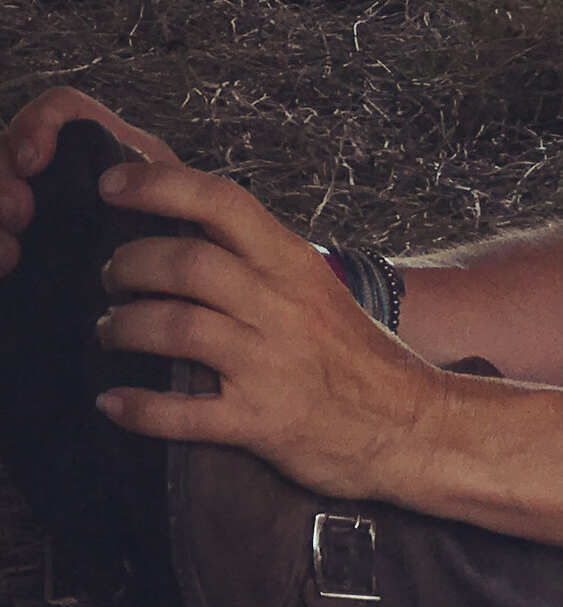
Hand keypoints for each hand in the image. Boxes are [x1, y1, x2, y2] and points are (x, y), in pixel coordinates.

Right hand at [3, 87, 177, 281]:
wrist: (172, 287)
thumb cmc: (176, 240)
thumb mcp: (177, 206)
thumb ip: (157, 182)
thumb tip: (123, 179)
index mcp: (101, 149)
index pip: (60, 110)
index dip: (38, 123)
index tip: (33, 163)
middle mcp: (60, 168)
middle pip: (10, 145)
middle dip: (3, 175)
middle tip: (18, 214)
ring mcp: (33, 202)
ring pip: (0, 181)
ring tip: (10, 252)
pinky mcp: (22, 239)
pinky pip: (0, 230)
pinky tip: (7, 264)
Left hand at [90, 159, 450, 500]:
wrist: (408, 422)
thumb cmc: (353, 355)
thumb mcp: (314, 290)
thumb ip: (256, 261)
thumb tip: (186, 226)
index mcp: (294, 266)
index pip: (224, 204)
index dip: (160, 186)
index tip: (112, 184)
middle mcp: (282, 306)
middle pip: (188, 264)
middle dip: (128, 266)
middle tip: (111, 277)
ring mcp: (271, 363)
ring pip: (178, 329)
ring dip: (125, 328)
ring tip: (111, 333)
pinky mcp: (261, 420)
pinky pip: (184, 413)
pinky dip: (138, 407)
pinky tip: (114, 403)